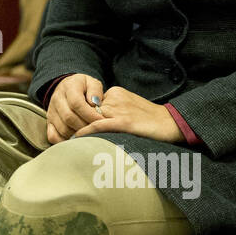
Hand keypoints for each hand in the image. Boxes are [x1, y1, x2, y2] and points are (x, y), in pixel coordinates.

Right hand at [46, 74, 106, 143]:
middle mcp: (57, 99)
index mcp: (68, 87)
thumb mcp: (92, 83)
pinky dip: (65, 142)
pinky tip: (77, 141)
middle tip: (98, 131)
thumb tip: (94, 103)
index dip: (90, 114)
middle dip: (85, 127)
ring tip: (90, 136)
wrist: (66, 88)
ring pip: (63, 129)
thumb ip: (95, 90)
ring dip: (78, 135)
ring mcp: (51, 112)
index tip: (102, 121)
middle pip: (69, 118)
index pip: (76, 103)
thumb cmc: (83, 87)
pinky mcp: (49, 123)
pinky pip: (53, 137)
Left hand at [69, 85, 184, 143]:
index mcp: (116, 93)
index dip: (81, 118)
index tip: (71, 129)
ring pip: (90, 118)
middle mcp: (115, 98)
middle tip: (64, 136)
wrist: (171, 122)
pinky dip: (86, 132)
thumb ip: (113, 111)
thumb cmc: (151, 120)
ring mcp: (119, 110)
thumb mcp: (129, 109)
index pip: (90, 105)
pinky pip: (99, 126)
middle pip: (88, 112)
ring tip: (67, 141)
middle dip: (76, 124)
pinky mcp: (124, 122)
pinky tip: (76, 139)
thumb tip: (96, 123)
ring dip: (78, 130)